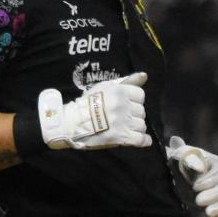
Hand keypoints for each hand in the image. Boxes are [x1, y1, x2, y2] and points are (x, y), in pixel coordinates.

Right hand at [37, 71, 151, 149]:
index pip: (140, 95)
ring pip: (141, 125)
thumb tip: (145, 75)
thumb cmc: (88, 103)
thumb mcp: (106, 87)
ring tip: (127, 129)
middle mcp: (123, 105)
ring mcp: (123, 122)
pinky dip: (143, 140)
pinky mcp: (122, 137)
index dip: (135, 101)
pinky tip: (141, 140)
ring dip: (136, 128)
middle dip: (134, 115)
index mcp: (120, 92)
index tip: (127, 105)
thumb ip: (127, 81)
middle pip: (141, 111)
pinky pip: (140, 139)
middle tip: (123, 118)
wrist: (73, 123)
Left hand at [166, 135, 217, 216]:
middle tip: (198, 201)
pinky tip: (210, 216)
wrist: (173, 176)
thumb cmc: (178, 161)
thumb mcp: (180, 156)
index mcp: (215, 163)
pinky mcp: (216, 203)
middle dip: (212, 195)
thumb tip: (200, 168)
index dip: (209, 181)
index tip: (195, 186)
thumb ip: (189, 159)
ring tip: (207, 212)